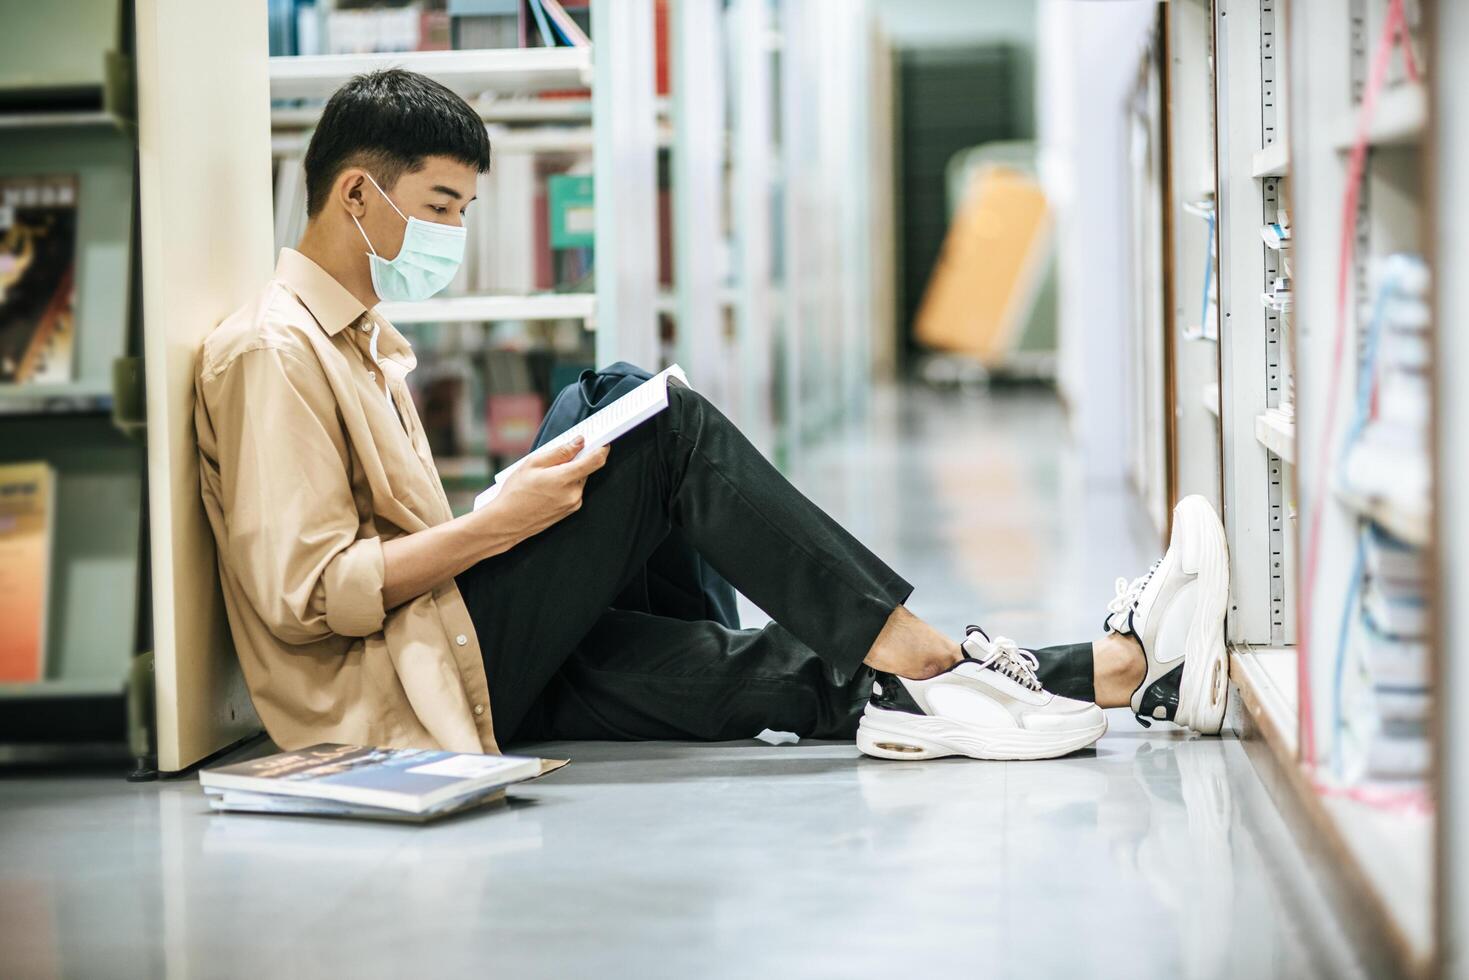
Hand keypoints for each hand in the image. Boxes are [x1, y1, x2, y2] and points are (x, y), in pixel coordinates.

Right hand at [483, 436, 610, 541]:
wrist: (507, 522)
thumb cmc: (516, 493)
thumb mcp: (533, 463)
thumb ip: (560, 452)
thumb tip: (579, 442)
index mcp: (565, 479)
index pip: (595, 461)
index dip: (602, 448)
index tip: (602, 441)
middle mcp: (573, 493)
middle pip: (586, 469)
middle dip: (576, 460)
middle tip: (557, 458)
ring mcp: (573, 504)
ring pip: (579, 480)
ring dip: (569, 473)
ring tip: (546, 476)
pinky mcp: (570, 511)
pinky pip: (574, 491)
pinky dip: (566, 485)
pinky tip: (548, 487)